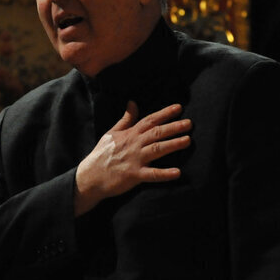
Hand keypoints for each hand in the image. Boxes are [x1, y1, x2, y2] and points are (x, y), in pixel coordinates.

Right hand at [73, 102, 190, 215]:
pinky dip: (165, 174)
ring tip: (188, 141)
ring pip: (157, 149)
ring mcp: (135, 159)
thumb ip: (125, 120)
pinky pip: (152, 174)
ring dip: (173, 145)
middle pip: (156, 133)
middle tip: (190, 123)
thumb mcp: (111, 133)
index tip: (179, 108)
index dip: (165, 113)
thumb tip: (133, 103)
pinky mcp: (134, 175)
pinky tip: (178, 173)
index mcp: (130, 134)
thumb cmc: (101, 155)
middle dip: (174, 127)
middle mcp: (134, 144)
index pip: (149, 120)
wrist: (90, 176)